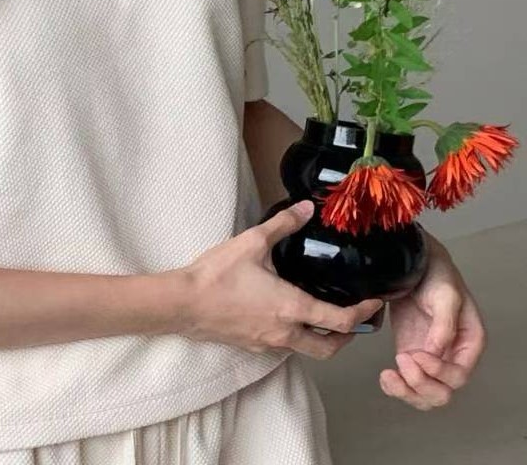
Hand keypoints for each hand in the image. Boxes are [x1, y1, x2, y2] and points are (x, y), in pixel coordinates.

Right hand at [175, 199, 384, 359]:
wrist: (183, 303)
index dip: (364, 314)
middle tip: (354, 321)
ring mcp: (266, 343)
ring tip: (323, 318)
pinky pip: (282, 347)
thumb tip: (306, 208)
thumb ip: (283, 224)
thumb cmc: (217, 276)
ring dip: (320, 339)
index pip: (341, 320)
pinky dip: (295, 337)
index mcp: (292, 308)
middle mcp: (284, 332)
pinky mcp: (250, 345)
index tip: (374, 304)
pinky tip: (286, 317)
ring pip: (305, 350)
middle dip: (346, 337)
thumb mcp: (252, 242)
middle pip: (328, 348)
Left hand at [380, 231, 486, 409]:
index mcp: (468, 342)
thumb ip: (444, 324)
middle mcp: (452, 355)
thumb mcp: (445, 295)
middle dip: (421, 384)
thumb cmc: (434, 275)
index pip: (458, 374)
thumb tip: (436, 352)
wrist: (410, 263)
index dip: (438, 371)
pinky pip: (407, 383)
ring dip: (407, 392)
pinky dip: (395, 387)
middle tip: (402, 361)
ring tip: (389, 376)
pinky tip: (385, 377)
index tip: (416, 354)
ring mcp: (430, 358)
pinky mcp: (410, 354)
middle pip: (443, 392)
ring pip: (425, 394)